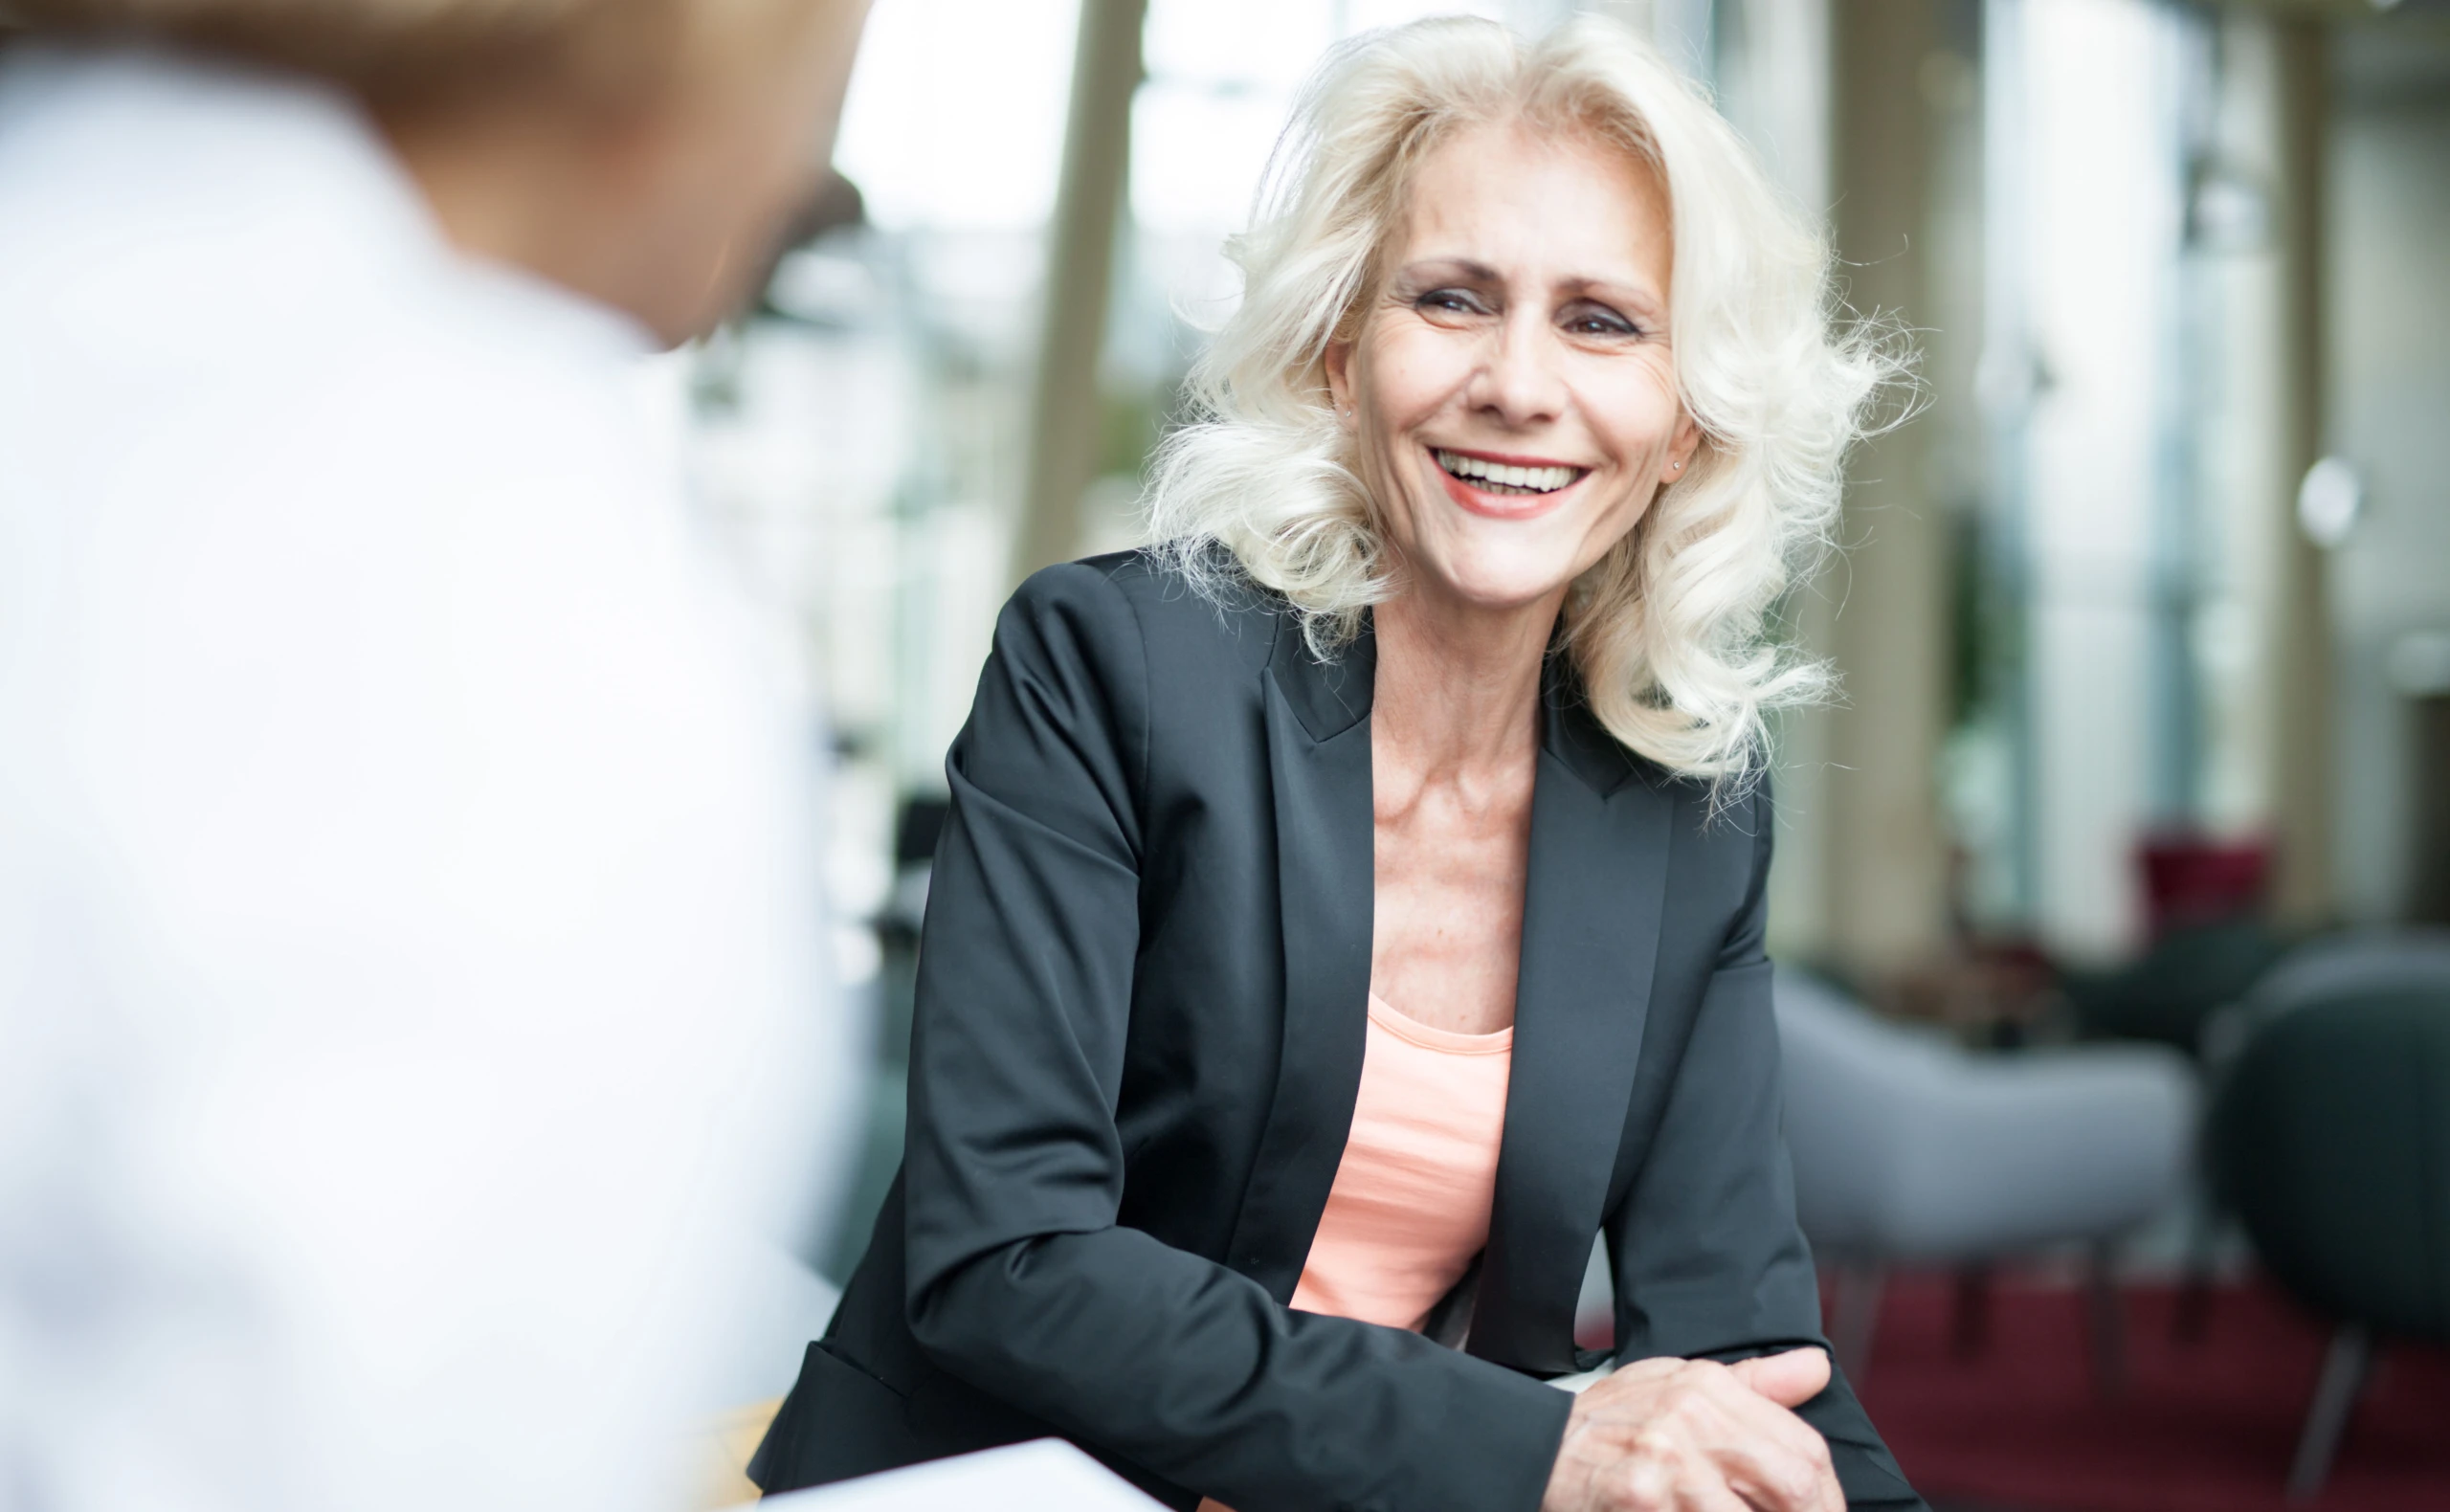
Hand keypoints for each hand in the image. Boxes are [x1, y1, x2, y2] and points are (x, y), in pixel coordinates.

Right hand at [1538, 1348, 1843, 1511]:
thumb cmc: (1609, 1424)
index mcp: (1708, 1387)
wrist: (1535, 1450)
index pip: (1805, 1448)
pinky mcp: (1644, 1500)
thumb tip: (1816, 1369)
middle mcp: (1692, 1417)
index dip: (1829, 1499)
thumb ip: (1754, 1385)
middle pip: (1796, 1485)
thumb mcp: (1675, 1384)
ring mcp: (1669, 1462)